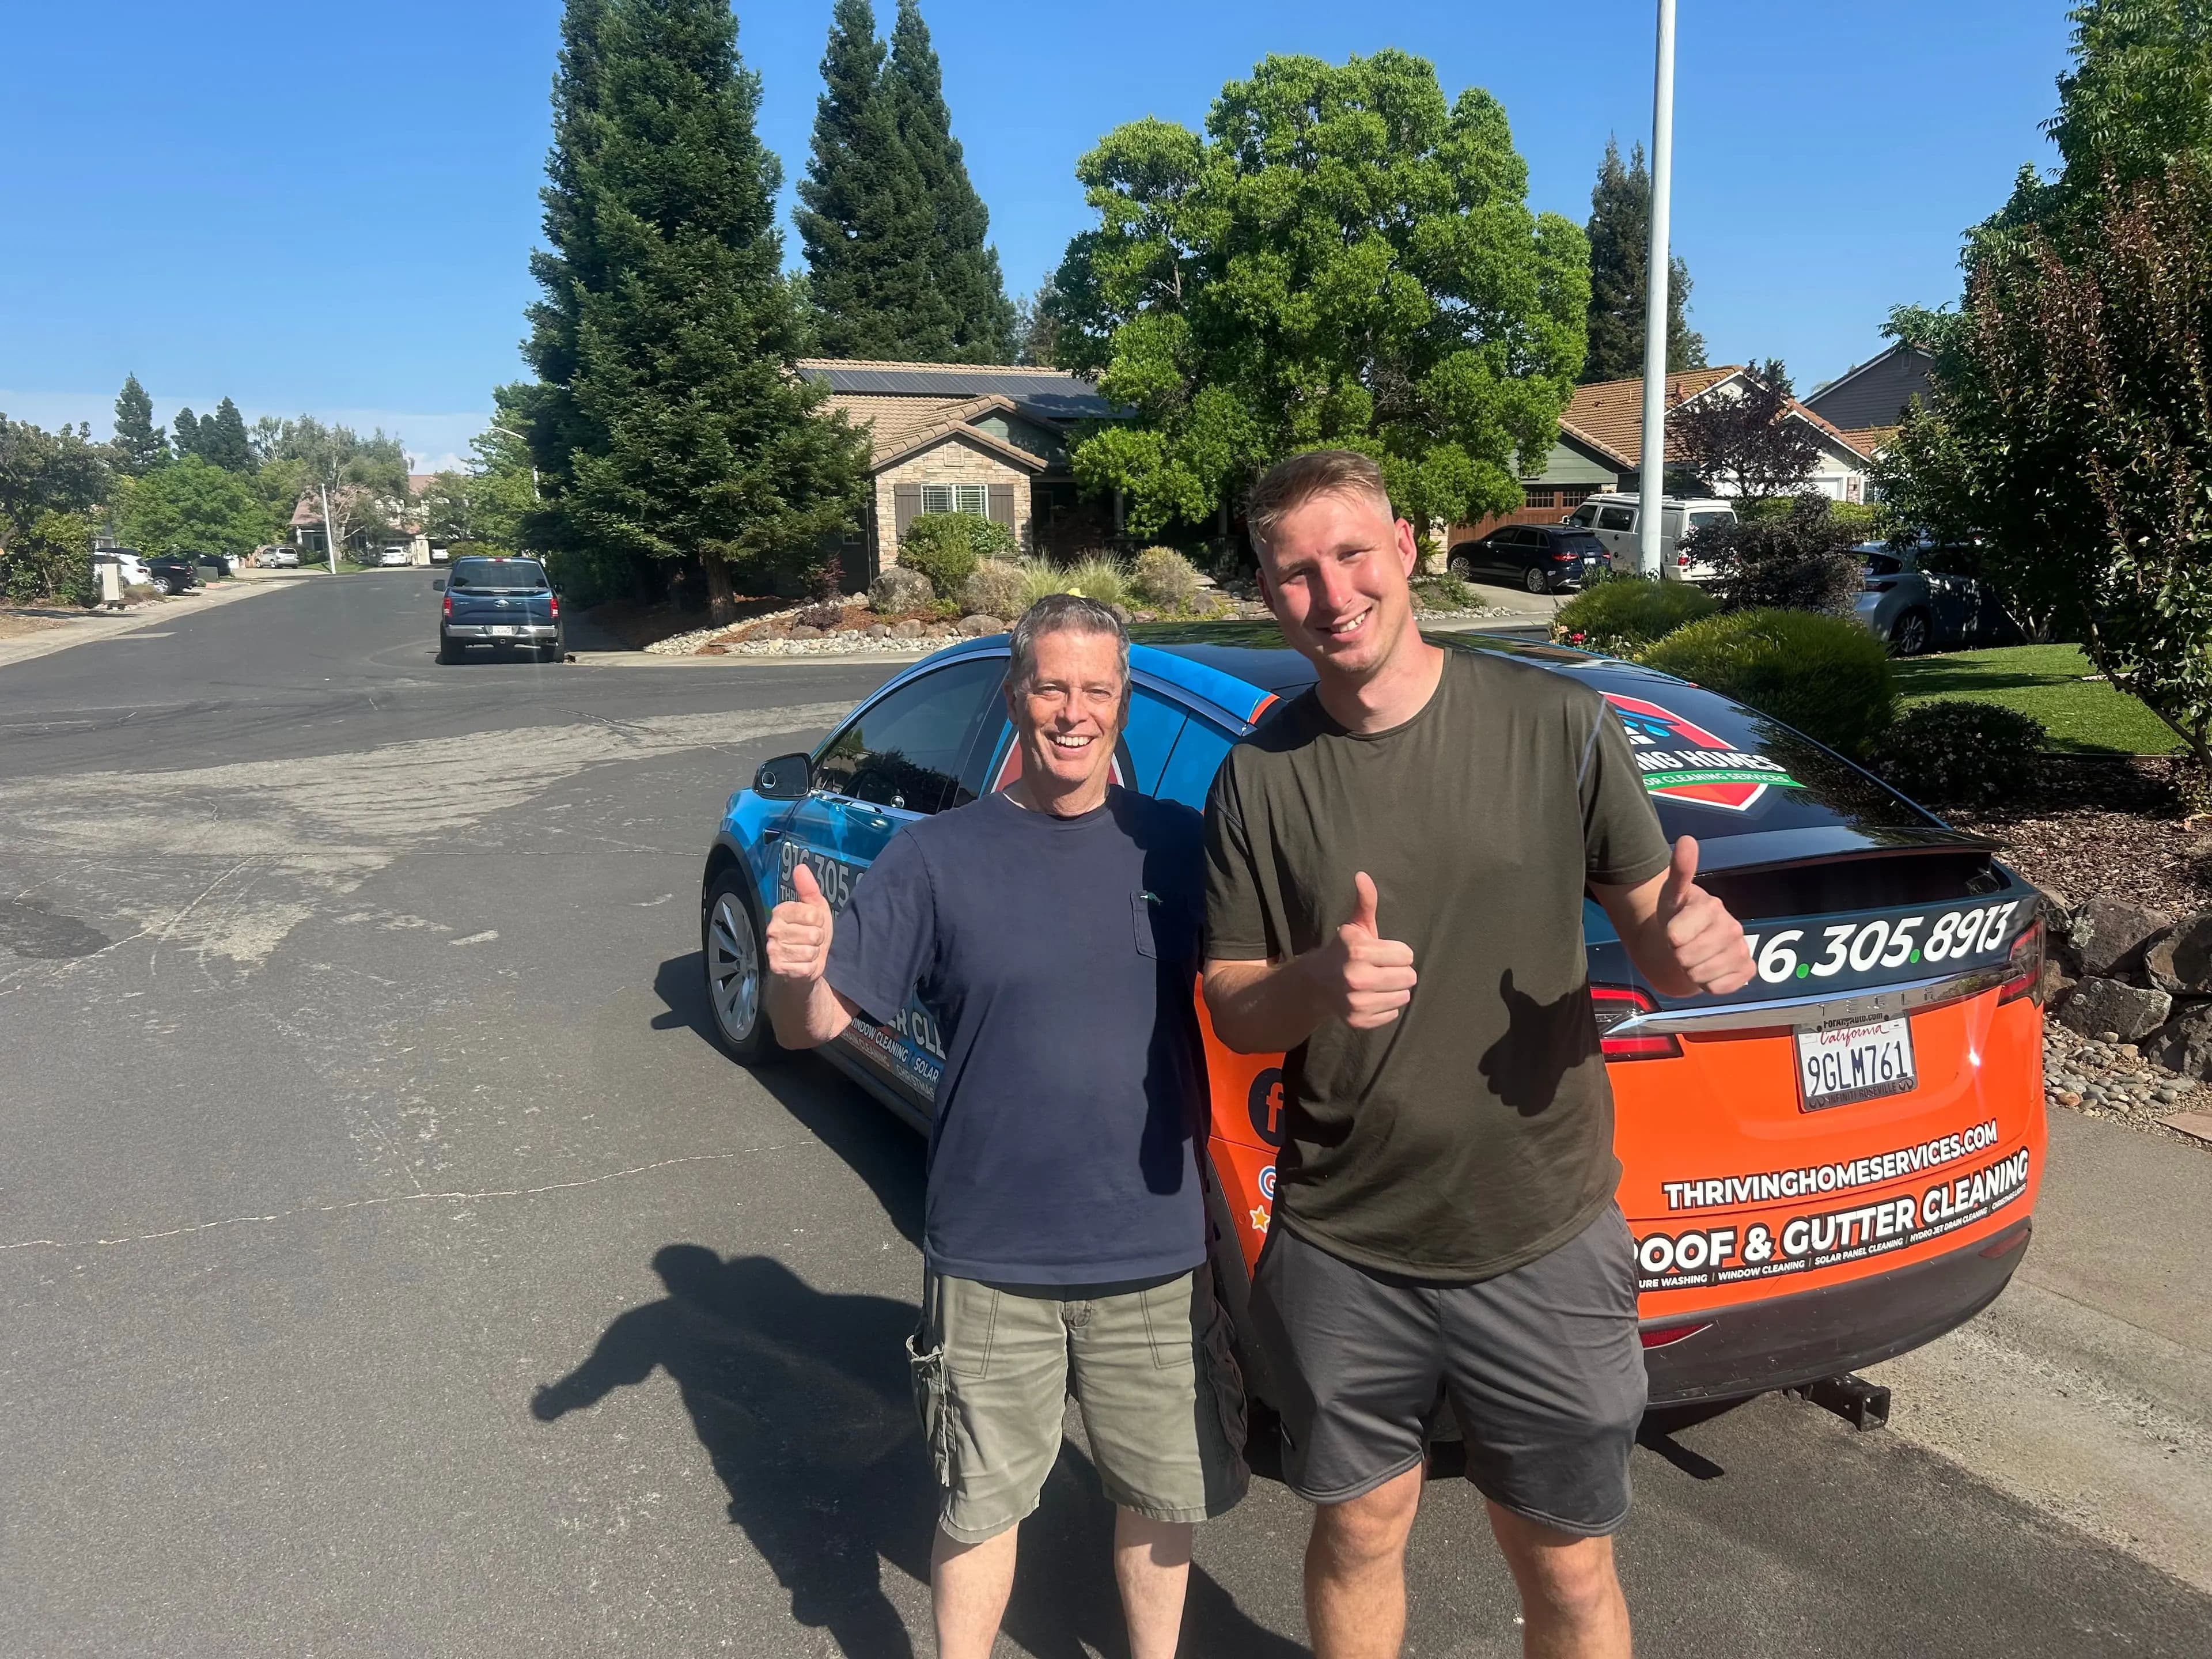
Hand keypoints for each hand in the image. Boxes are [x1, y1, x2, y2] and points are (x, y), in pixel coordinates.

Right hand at [765, 863, 833, 983]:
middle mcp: (773, 929)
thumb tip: (800, 867)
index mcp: (780, 911)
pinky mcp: (777, 967)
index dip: (819, 921)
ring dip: (813, 954)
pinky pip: (805, 967)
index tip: (814, 924)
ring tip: (807, 952)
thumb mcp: (816, 909)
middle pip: (813, 934)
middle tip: (810, 941)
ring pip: (809, 951)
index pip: (813, 914)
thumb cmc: (811, 933)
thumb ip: (809, 889)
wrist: (805, 964)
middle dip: (817, 940)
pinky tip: (802, 965)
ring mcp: (773, 949)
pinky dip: (809, 968)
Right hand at [1313, 872, 1417, 1029]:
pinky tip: (1371, 998)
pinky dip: (1385, 1007)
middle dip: (1399, 971)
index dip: (1397, 952)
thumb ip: (1366, 901)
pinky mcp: (1358, 1020)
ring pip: (1403, 997)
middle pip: (1409, 977)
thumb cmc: (1345, 950)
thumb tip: (1362, 875)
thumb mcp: (1356, 925)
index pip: (1407, 955)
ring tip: (1378, 983)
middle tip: (1382, 969)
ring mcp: (1356, 1002)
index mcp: (1358, 951)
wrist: (1317, 982)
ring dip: (1395, 990)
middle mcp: (1356, 977)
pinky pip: (1393, 1014)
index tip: (1382, 953)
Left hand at [1655, 837, 1753, 994]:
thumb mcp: (1671, 895)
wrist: (1687, 945)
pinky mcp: (1747, 971)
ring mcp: (1741, 950)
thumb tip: (1687, 839)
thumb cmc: (1677, 917)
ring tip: (1693, 957)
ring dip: (1691, 971)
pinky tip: (1709, 970)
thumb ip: (1680, 870)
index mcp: (1713, 907)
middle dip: (1678, 956)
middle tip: (1682, 947)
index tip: (1673, 931)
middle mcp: (1733, 927)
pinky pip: (1719, 988)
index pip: (1676, 936)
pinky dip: (1708, 984)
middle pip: (1687, 958)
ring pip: (1701, 975)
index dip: (1669, 937)